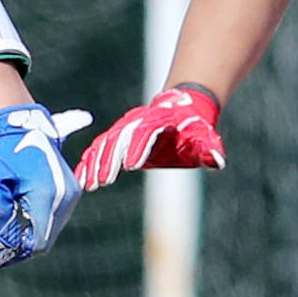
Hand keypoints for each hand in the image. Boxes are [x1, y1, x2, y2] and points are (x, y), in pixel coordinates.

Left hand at [0, 103, 90, 267]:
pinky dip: (36, 220)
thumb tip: (8, 244)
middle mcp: (66, 195)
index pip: (39, 242)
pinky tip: (15, 216)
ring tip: (2, 229)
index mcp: (47, 196)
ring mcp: (71, 191)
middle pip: (46, 237)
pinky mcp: (69, 187)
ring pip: (51, 228)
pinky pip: (54, 215)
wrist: (17, 120)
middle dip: (22, 244)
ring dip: (29, 233)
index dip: (18, 253)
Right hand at [76, 84, 224, 188]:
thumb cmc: (193, 131)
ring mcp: (123, 129)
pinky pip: (97, 150)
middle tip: (103, 181)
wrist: (181, 111)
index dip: (137, 148)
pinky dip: (87, 163)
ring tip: (87, 185)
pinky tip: (80, 181)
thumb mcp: (205, 138)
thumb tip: (217, 160)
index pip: (145, 132)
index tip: (130, 166)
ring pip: (104, 144)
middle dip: (110, 160)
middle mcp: (136, 123)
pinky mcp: (114, 139)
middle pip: (119, 138)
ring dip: (94, 164)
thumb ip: (210, 149)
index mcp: (158, 121)